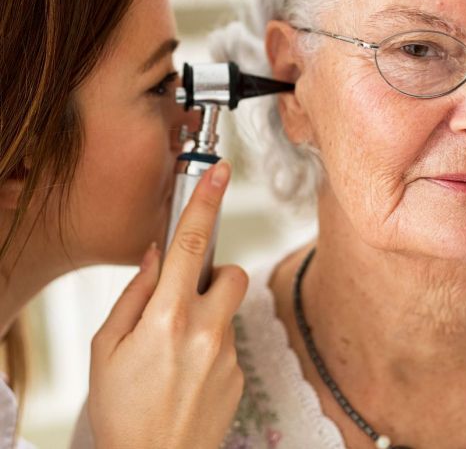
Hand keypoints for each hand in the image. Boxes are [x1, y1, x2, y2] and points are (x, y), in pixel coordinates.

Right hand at [88, 160, 247, 448]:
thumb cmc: (122, 412)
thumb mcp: (105, 350)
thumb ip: (134, 295)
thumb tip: (156, 256)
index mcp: (168, 319)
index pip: (192, 245)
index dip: (206, 203)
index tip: (220, 173)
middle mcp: (207, 331)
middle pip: (232, 272)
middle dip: (214, 275)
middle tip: (186, 299)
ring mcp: (229, 354)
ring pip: (229, 309)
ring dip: (209, 316)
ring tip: (178, 351)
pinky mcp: (241, 374)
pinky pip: (230, 341)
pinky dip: (212, 346)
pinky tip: (189, 374)